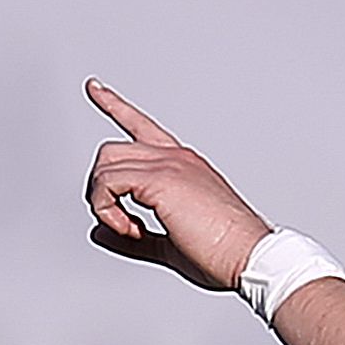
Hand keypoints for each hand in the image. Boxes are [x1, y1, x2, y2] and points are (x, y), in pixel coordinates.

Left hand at [84, 81, 275, 287]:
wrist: (250, 256)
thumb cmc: (226, 253)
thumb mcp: (171, 244)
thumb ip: (135, 237)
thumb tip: (103, 232)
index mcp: (183, 164)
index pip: (141, 126)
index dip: (114, 104)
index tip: (95, 88)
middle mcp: (175, 158)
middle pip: (112, 152)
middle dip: (102, 188)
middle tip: (120, 222)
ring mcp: (168, 164)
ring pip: (106, 164)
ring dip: (105, 202)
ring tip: (129, 230)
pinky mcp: (160, 180)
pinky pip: (109, 184)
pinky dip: (108, 209)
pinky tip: (130, 229)